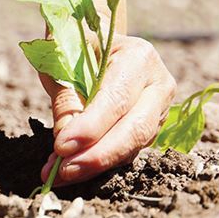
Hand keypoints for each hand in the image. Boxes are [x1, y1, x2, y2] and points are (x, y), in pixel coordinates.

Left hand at [39, 35, 175, 184]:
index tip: (62, 147)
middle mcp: (158, 84)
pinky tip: (71, 169)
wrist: (97, 43)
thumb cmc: (77, 46)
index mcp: (139, 57)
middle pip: (136, 129)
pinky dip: (99, 164)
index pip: (117, 99)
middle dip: (99, 155)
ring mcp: (159, 108)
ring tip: (58, 174)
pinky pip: (127, 152)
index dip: (91, 127)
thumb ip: (65, 100)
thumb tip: (65, 147)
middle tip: (64, 171)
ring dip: (96, 165)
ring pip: (133, 146)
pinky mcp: (151, 128)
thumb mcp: (62, 62)